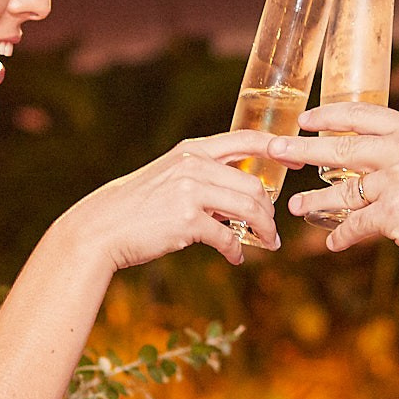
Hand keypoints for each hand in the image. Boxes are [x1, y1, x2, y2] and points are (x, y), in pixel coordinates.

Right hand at [65, 130, 284, 271]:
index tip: (296, 157)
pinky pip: (227, 237)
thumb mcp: (169, 176)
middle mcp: (194, 164)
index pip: (245, 139)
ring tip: (266, 242)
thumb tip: (238, 196)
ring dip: (263, 230)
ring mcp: (190, 192)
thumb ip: (201, 176)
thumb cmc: (138, 206)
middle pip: (253, 184)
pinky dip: (235, 251)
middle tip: (271, 228)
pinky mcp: (187, 222)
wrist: (102, 227)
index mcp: (192, 149)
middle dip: (269, 209)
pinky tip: (235, 258)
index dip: (276, 146)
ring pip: (248, 209)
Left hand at [272, 103, 398, 278]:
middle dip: (303, 147)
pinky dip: (342, 235)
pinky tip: (332, 242)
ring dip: (314, 199)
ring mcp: (396, 181)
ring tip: (295, 206)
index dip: (329, 115)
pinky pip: (355, 224)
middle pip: (341, 145)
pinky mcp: (393, 213)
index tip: (306, 118)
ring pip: (342, 188)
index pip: (362, 114)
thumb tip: (369, 155)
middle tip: (275, 148)